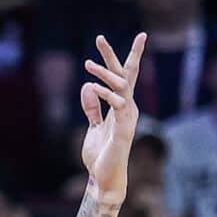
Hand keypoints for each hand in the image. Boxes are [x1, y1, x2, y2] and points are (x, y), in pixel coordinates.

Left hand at [77, 33, 145, 201]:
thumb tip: (87, 86)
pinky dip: (107, 95)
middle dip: (113, 56)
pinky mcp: (124, 130)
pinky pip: (118, 106)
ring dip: (104, 73)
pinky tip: (95, 86)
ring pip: (121, 87)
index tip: (129, 38)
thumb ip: (92, 107)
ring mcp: (128, 118)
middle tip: (99, 38)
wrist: (104, 178)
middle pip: (124, 75)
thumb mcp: (93, 126)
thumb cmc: (101, 154)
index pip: (124, 77)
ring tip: (88, 63)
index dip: (126, 57)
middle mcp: (128, 109)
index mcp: (122, 106)